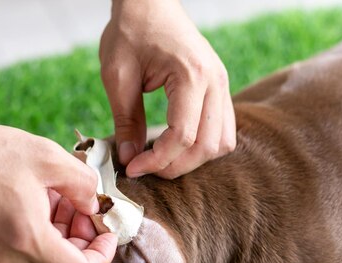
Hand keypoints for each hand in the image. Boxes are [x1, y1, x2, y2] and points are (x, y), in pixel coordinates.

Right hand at [0, 123, 117, 262]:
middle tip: (84, 208)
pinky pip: (23, 254)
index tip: (108, 230)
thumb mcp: (47, 157)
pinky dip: (40, 235)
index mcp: (27, 240)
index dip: (103, 254)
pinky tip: (37, 202)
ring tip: (59, 198)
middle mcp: (7, 259)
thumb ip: (83, 184)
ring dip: (61, 237)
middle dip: (83, 242)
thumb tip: (94, 206)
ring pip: (43, 261)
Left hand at [100, 0, 235, 178]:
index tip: (132, 167)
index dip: (157, 160)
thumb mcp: (118, 76)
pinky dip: (203, 145)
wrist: (149, 2)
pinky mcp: (219, 88)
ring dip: (193, 159)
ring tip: (161, 158)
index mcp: (191, 75)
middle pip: (208, 146)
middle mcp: (215, 81)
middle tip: (145, 168)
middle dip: (175, 166)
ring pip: (222, 143)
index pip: (183, 136)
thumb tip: (129, 159)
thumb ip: (125, 120)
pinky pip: (223, 129)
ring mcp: (222, 84)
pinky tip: (176, 144)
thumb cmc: (131, 32)